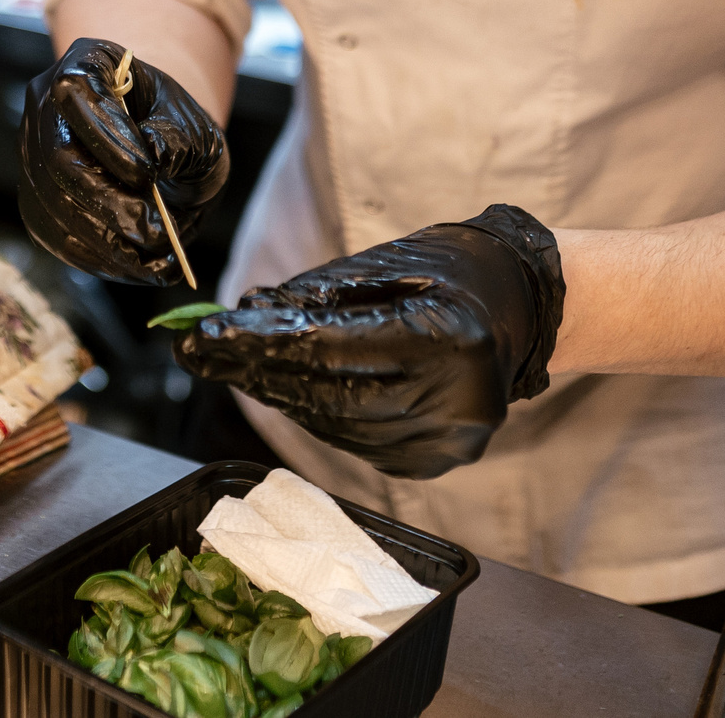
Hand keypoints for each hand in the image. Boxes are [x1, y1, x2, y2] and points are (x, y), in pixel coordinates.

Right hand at [17, 37, 229, 283]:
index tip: (148, 173)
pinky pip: (55, 236)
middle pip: (57, 157)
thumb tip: (153, 155)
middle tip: (156, 232)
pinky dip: (98, 259)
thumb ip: (177, 136)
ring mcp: (33, 154)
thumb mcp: (193, 122)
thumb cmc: (178, 127)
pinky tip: (140, 268)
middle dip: (108, 201)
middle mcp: (46, 105)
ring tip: (158, 260)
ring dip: (106, 240)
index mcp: (86, 63)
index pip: (76, 94)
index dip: (107, 137)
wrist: (162, 146)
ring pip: (52, 204)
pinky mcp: (37, 200)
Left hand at [174, 206, 565, 479]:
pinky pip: (354, 442)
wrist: (525, 305)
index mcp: (448, 337)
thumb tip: (244, 316)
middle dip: (255, 372)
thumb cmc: (455, 269)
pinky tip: (283, 387)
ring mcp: (449, 440)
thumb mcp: (388, 263)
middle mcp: (455, 400)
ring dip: (277, 394)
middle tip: (199, 352)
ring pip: (334, 426)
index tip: (203, 336)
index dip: (261, 345)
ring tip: (233, 363)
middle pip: (327, 395)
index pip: (330, 347)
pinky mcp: (436, 461)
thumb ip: (317, 295)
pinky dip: (313, 414)